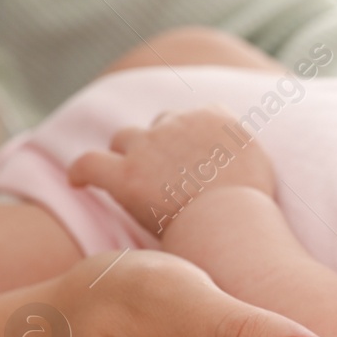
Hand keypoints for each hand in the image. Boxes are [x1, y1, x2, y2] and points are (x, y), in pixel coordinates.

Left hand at [67, 107, 275, 233]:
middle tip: (167, 176)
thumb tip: (228, 149)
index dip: (192, 135)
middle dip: (161, 144)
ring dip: (126, 154)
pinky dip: (80, 171)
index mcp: (213, 117)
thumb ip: (237, 144)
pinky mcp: (124, 174)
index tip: (192, 155)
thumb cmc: (250, 203)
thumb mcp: (259, 160)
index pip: (197, 113)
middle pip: (160, 123)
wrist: (230, 223)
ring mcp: (149, 146)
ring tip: (131, 179)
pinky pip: (88, 163)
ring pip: (124, 138)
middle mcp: (178, 123)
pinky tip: (77, 183)